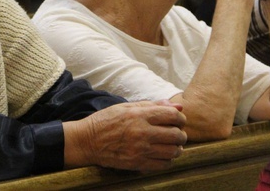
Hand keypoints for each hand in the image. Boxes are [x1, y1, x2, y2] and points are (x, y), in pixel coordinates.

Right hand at [65, 100, 186, 171]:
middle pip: (176, 135)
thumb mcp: (127, 107)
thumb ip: (153, 105)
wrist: (88, 141)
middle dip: (181, 134)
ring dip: (176, 148)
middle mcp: (142, 132)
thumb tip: (177, 105)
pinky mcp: (138, 163)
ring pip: (173, 151)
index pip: (172, 115)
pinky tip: (162, 154)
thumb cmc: (106, 121)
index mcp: (139, 115)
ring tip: (172, 145)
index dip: (180, 117)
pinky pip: (163, 164)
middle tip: (177, 133)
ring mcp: (141, 150)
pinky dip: (167, 160)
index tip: (179, 120)